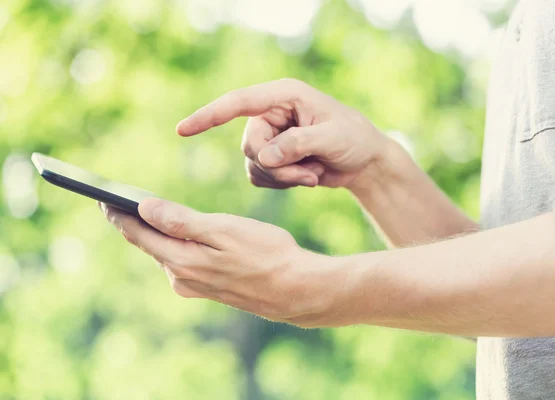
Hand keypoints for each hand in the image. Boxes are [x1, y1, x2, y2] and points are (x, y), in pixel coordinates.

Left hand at [100, 198, 352, 327]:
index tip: (102, 198)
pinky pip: (182, 262)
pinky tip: (181, 236)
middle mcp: (182, 276)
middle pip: (150, 243)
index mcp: (181, 260)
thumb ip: (181, 221)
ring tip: (146, 214)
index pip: (139, 233)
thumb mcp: (224, 230)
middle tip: (117, 203)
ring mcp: (195, 285)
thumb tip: (144, 208)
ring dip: (156, 234)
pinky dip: (176, 245)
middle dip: (134, 223)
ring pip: (166, 253)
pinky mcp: (208, 287)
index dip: (119, 214)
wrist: (295, 288)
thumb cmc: (265, 253)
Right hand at [176, 78, 408, 188]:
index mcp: (284, 96)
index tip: (183, 130)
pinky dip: (283, 183)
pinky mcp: (273, 158)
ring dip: (284, 177)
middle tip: (308, 170)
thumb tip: (265, 157)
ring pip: (254, 165)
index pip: (238, 103)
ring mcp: (271, 137)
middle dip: (278, 166)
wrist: (363, 161)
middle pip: (249, 145)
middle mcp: (272, 114)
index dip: (209, 116)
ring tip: (313, 172)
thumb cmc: (354, 139)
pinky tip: (308, 177)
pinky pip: (260, 177)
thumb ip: (298, 144)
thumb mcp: (332, 138)